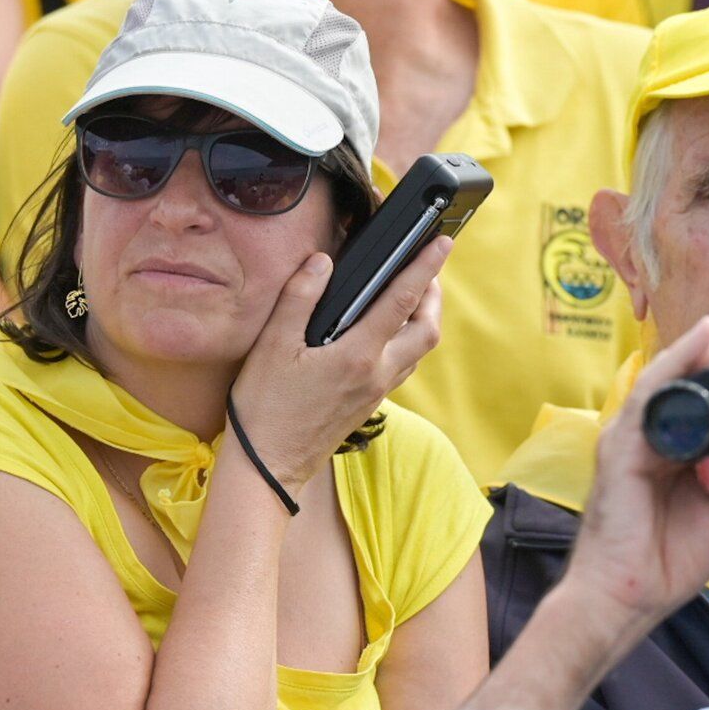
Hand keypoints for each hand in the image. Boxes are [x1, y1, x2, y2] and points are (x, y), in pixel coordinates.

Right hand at [228, 237, 449, 491]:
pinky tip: (386, 335)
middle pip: (428, 331)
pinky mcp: (368, 405)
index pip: (403, 301)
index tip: (442, 243)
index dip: (425, 268)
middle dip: (435, 297)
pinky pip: (402, 368)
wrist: (269, 465)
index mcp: (358, 355)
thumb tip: (322, 263)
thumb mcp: (273, 346)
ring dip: (424, 321)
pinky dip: (406, 343)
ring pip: (419, 352)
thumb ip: (299, 298)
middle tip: (429, 271)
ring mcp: (376, 392)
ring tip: (413, 297)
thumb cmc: (266, 407)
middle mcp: (376, 374)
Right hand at [563, 317, 708, 624]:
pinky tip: (705, 336)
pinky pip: (651, 391)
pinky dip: (678, 359)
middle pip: (693, 378)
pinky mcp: (620, 444)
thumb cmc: (662, 563)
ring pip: (675, 375)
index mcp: (674, 449)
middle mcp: (650, 435)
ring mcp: (631, 436)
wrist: (624, 600)